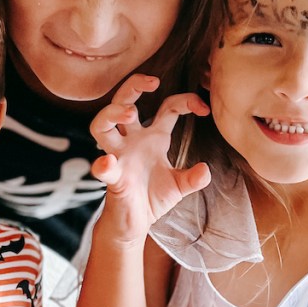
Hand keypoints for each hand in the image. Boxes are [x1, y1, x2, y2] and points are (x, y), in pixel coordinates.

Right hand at [90, 75, 210, 242]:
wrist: (135, 224)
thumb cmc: (152, 198)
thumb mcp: (179, 186)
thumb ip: (193, 178)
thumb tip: (205, 171)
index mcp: (153, 138)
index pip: (167, 108)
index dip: (185, 101)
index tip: (203, 108)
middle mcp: (132, 141)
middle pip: (124, 101)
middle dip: (134, 86)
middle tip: (153, 82)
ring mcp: (119, 156)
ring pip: (102, 125)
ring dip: (112, 113)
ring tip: (129, 113)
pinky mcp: (112, 178)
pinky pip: (103, 168)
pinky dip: (103, 164)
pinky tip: (108, 163)